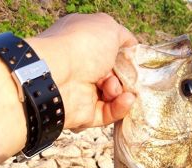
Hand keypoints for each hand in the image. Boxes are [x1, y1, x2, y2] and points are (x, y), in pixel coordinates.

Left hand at [28, 13, 136, 129]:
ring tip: (113, 88)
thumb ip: (123, 36)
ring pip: (113, 95)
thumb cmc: (82, 46)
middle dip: (124, 76)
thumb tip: (131, 47)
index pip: (109, 52)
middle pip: (114, 76)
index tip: (134, 60)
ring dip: (120, 91)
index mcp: (83, 44)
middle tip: (126, 76)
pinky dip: (120, 107)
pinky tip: (126, 100)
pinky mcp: (86, 114)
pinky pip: (109, 113)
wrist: (57, 77)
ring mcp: (83, 91)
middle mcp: (82, 67)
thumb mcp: (108, 28)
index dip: (124, 57)